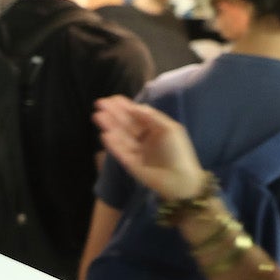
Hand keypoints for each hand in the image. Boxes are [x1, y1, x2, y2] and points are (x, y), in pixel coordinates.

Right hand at [94, 97, 208, 202]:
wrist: (181, 180)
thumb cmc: (178, 152)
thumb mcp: (169, 128)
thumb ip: (152, 117)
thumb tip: (135, 107)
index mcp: (154, 129)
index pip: (136, 115)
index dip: (125, 106)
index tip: (112, 99)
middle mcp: (144, 139)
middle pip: (126, 124)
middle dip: (113, 114)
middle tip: (99, 104)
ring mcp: (136, 151)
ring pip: (121, 136)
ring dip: (110, 126)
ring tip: (98, 116)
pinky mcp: (131, 164)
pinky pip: (120, 152)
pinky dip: (113, 144)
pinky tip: (105, 135)